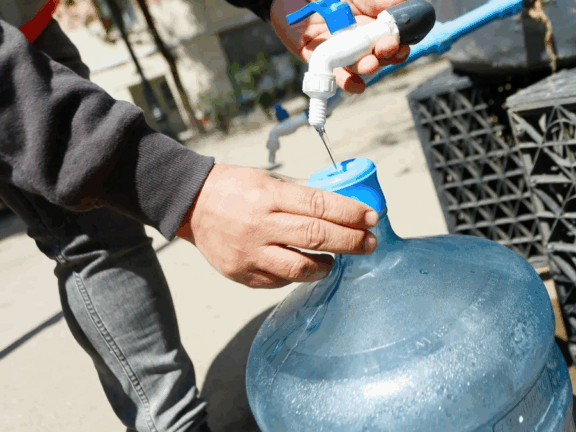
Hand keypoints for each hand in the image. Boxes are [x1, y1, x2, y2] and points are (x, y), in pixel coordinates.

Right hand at [176, 164, 378, 287]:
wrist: (190, 205)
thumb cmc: (235, 188)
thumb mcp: (268, 180)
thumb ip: (301, 194)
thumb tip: (341, 204)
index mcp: (268, 196)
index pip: (319, 205)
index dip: (350, 212)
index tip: (371, 217)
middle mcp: (259, 226)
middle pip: (316, 237)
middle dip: (351, 241)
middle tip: (370, 242)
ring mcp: (249, 253)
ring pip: (300, 268)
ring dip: (326, 265)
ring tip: (336, 258)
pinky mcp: (242, 274)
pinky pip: (280, 280)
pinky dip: (298, 274)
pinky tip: (305, 265)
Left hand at [270, 0, 410, 92]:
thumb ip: (382, 1)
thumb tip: (407, 5)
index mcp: (372, 27)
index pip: (394, 42)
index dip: (400, 46)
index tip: (402, 44)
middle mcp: (360, 43)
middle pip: (381, 57)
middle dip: (387, 55)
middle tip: (387, 48)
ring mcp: (342, 54)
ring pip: (360, 67)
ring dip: (368, 67)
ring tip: (370, 64)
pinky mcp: (322, 61)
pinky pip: (337, 77)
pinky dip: (348, 83)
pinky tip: (356, 85)